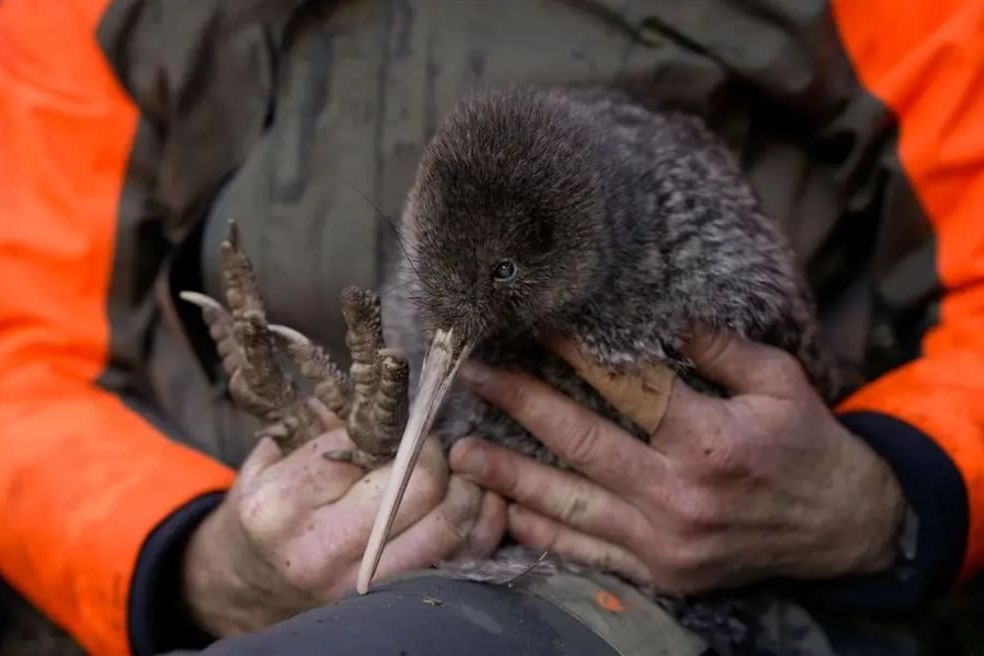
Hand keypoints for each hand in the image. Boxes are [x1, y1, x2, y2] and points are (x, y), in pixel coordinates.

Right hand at [183, 407, 506, 635]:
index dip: (397, 426)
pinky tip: (478, 502)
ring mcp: (360, 584)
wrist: (247, 590)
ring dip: (469, 488)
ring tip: (464, 469)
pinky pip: (460, 562)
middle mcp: (323, 548)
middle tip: (436, 443)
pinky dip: (480, 527)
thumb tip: (378, 393)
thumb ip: (319, 428)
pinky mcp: (390, 602)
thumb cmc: (264, 516)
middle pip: (418, 484)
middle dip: (437, 453)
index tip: (408, 418)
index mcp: (284, 503)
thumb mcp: (270, 464)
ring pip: (448, 525)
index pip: (365, 446)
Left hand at [449, 330, 905, 594]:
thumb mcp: (779, 382)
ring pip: (570, 505)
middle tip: (473, 377)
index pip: (626, 388)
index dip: (574, 354)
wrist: (841, 529)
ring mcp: (665, 542)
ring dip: (510, 477)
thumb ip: (718, 348)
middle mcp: (679, 496)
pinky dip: (544, 533)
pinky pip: (588, 553)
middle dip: (519, 405)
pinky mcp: (661, 573)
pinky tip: (505, 511)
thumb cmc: (808, 444)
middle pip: (580, 443)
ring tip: (461, 453)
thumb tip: (662, 313)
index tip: (533, 326)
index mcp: (710, 441)